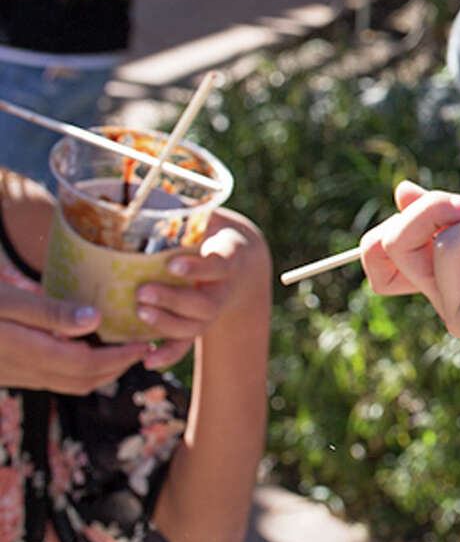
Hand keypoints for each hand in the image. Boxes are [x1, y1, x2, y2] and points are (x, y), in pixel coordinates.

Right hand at [0, 270, 154, 394]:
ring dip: (97, 371)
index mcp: (28, 352)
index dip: (121, 358)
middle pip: (81, 381)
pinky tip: (80, 346)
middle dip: (116, 368)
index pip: (87, 365)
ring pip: (66, 384)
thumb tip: (96, 319)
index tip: (145, 345)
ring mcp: (13, 375)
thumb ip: (51, 313)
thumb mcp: (8, 300)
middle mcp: (23, 371)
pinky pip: (50, 378)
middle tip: (140, 348)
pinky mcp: (7, 373)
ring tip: (118, 347)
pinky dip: (75, 368)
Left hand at [134, 212, 267, 370]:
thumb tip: (142, 182)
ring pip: (194, 327)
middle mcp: (222, 288)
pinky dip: (166, 354)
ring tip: (140, 312)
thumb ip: (181, 206)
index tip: (174, 264)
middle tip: (143, 292)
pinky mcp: (196, 324)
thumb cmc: (210, 230)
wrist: (238, 258)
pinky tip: (146, 359)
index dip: (198, 267)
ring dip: (166, 324)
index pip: (219, 265)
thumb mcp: (205, 214)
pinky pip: (185, 345)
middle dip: (175, 300)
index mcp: (228, 257)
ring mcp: (210, 310)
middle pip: (205, 304)